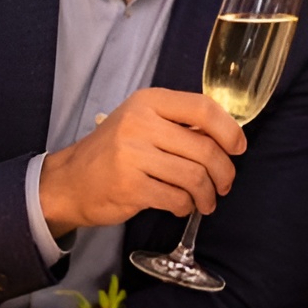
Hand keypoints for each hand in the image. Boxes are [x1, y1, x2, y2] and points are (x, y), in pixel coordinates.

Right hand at [39, 88, 245, 235]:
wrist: (70, 181)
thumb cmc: (114, 151)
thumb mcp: (142, 123)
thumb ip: (179, 125)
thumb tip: (227, 137)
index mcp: (149, 102)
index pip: (203, 108)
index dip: (229, 130)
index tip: (238, 147)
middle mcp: (140, 123)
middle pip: (205, 148)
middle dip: (224, 172)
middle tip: (224, 184)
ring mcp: (133, 155)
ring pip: (194, 176)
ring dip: (207, 194)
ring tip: (206, 200)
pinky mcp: (130, 186)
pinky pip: (176, 198)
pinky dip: (186, 206)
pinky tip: (183, 206)